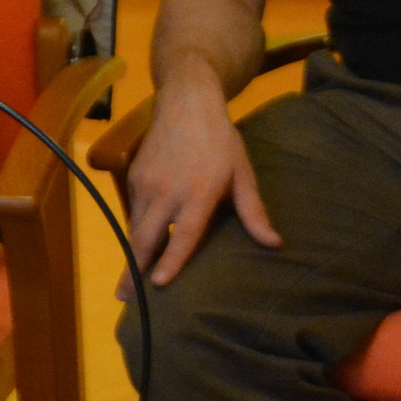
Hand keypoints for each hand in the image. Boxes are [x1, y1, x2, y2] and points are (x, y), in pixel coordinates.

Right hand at [123, 76, 279, 292]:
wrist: (186, 103)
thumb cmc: (221, 140)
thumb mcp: (243, 174)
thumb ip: (254, 211)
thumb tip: (274, 244)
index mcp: (199, 192)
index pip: (184, 234)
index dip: (172, 261)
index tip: (160, 285)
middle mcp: (167, 191)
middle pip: (146, 238)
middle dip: (134, 270)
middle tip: (126, 298)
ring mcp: (146, 184)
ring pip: (136, 227)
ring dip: (132, 254)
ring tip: (128, 282)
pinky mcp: (133, 177)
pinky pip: (134, 211)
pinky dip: (136, 230)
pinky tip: (138, 246)